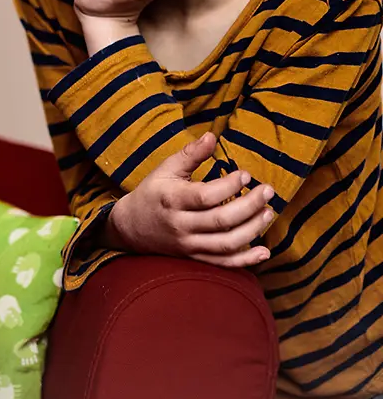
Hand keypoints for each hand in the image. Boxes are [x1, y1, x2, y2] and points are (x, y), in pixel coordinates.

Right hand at [107, 132, 274, 268]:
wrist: (130, 227)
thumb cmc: (153, 193)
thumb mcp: (165, 170)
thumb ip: (190, 154)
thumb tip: (211, 135)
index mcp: (172, 200)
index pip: (205, 196)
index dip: (229, 186)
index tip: (246, 175)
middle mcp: (180, 224)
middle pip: (221, 220)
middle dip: (249, 205)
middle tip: (267, 191)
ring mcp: (188, 244)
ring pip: (225, 243)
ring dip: (252, 229)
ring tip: (268, 213)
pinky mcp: (194, 257)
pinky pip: (222, 263)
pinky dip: (245, 260)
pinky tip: (264, 252)